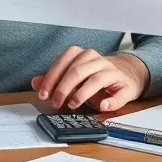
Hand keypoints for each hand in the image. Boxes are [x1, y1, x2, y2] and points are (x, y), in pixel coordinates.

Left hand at [32, 48, 149, 113]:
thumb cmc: (96, 77)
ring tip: (73, 104)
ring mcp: (112, 72)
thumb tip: (35, 82)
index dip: (51, 78)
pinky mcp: (125, 86)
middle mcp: (97, 60)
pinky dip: (111, 101)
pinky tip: (103, 107)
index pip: (64, 61)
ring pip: (96, 79)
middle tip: (56, 102)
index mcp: (83, 55)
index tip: (43, 94)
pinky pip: (119, 94)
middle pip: (77, 70)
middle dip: (63, 88)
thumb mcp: (75, 77)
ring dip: (82, 94)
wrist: (127, 76)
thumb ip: (55, 79)